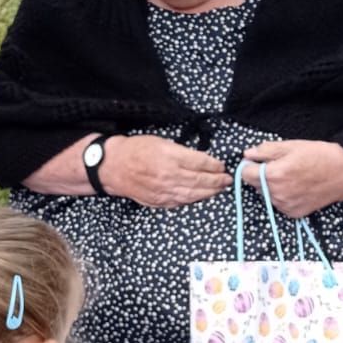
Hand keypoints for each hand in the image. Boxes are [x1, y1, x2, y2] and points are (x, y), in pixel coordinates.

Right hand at [101, 135, 231, 207]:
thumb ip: (181, 151)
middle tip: (228, 180)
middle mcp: (168, 174)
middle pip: (200, 180)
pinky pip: (181, 202)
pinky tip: (202, 196)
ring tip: (220, 189)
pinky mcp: (159, 201)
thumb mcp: (160, 141)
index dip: (214, 165)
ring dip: (210, 192)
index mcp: (170, 156)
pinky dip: (194, 199)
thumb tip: (200, 160)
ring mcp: (164, 190)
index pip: (200, 162)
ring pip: (193, 194)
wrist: (114, 166)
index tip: (222, 166)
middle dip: (217, 181)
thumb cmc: (136, 149)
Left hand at [240, 140, 342, 218]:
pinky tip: (297, 187)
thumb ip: (266, 150)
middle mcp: (277, 193)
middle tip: (280, 166)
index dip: (250, 165)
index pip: (245, 173)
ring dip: (271, 186)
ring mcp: (285, 205)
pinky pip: (278, 204)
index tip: (258, 161)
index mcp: (274, 175)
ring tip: (291, 176)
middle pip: (254, 185)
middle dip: (261, 175)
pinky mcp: (293, 213)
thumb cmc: (321, 156)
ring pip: (266, 195)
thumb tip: (248, 154)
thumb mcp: (293, 146)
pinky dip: (282, 196)